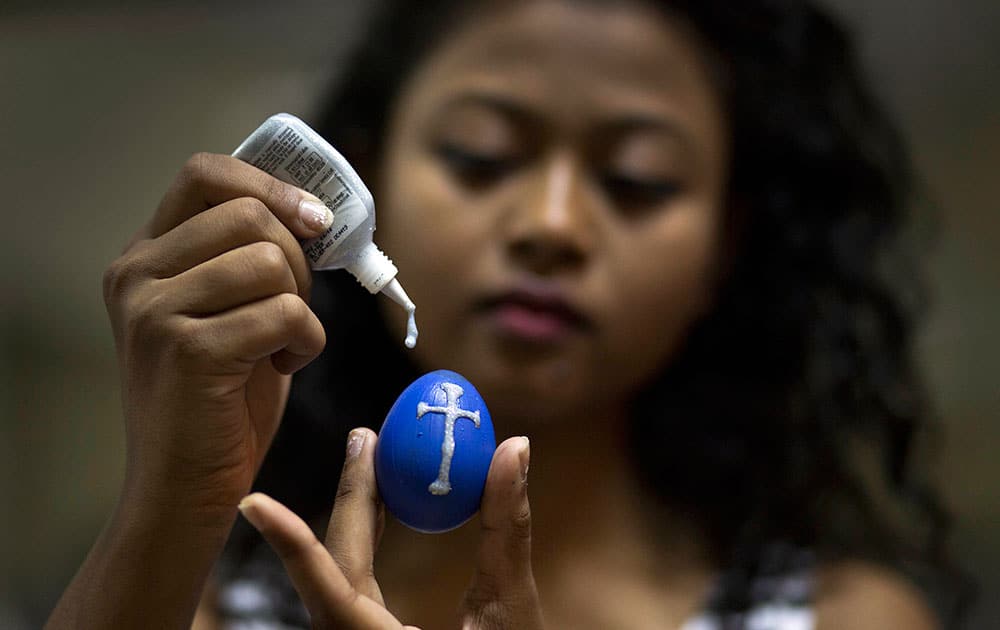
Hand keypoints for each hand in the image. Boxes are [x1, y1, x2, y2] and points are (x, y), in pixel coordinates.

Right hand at [103, 153, 331, 513]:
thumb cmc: (220, 398)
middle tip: (291, 308)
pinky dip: (306, 341)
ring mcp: (155, 310)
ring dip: (302, 306)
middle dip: (298, 259)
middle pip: (251, 214)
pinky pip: (284, 312)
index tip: (314, 218)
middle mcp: (136, 274)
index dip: (271, 185)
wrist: (183, 485)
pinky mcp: (188, 349)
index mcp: (143, 256)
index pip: (205, 174)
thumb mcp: (226, 311)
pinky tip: (284, 367)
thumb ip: (247, 257)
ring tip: (283, 345)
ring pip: (272, 262)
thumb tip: (313, 210)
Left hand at [239, 430, 544, 629]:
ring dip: (358, 516)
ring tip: (376, 461)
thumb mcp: (511, 611)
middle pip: (337, 566)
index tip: (252, 501)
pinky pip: (351, 589)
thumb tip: (515, 448)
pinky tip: (383, 513)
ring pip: (339, 576)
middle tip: (368, 437)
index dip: (289, 540)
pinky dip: (366, 545)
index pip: (327, 586)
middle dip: (351, 497)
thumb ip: (506, 530)